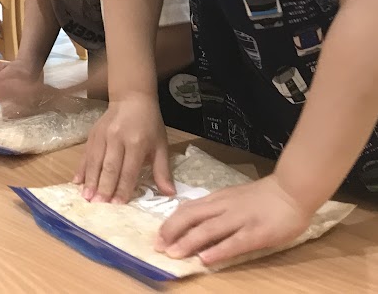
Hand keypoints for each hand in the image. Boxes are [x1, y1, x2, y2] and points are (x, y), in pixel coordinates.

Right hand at [74, 93, 172, 203]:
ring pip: (94, 161)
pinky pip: (86, 153)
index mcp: (136, 143)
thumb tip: (169, 194)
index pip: (128, 170)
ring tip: (86, 198)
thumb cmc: (149, 124)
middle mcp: (117, 138)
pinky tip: (77, 181)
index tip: (116, 205)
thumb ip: (162, 170)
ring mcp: (102, 135)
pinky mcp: (93, 133)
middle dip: (103, 188)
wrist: (132, 98)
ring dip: (90, 180)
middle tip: (98, 205)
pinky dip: (81, 168)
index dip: (122, 189)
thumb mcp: (160, 145)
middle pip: (109, 167)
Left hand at [156, 174, 312, 265]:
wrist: (291, 190)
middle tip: (159, 246)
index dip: (171, 222)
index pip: (188, 209)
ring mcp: (240, 219)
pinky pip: (234, 242)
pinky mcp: (256, 232)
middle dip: (172, 231)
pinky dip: (218, 250)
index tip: (158, 235)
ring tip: (174, 254)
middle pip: (191, 216)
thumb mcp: (233, 198)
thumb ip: (217, 208)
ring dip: (188, 242)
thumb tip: (197, 223)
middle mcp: (224, 207)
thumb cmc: (263, 197)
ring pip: (208, 229)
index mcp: (218, 199)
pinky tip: (206, 259)